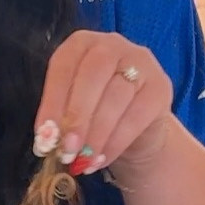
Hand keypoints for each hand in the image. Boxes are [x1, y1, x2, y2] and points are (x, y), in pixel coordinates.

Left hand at [34, 31, 172, 187]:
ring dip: (96, 133)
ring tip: (83, 160)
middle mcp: (111, 45)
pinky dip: (117, 142)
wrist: (136, 127)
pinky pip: (137, 115)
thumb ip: (60, 117)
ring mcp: (140, 62)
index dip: (52, 102)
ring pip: (116, 96)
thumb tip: (47, 141)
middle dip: (77, 116)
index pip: (63, 67)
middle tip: (67, 149)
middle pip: (93, 75)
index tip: (44, 136)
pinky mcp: (160, 87)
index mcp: (81, 44)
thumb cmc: (95, 112)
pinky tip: (103, 159)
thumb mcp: (72, 109)